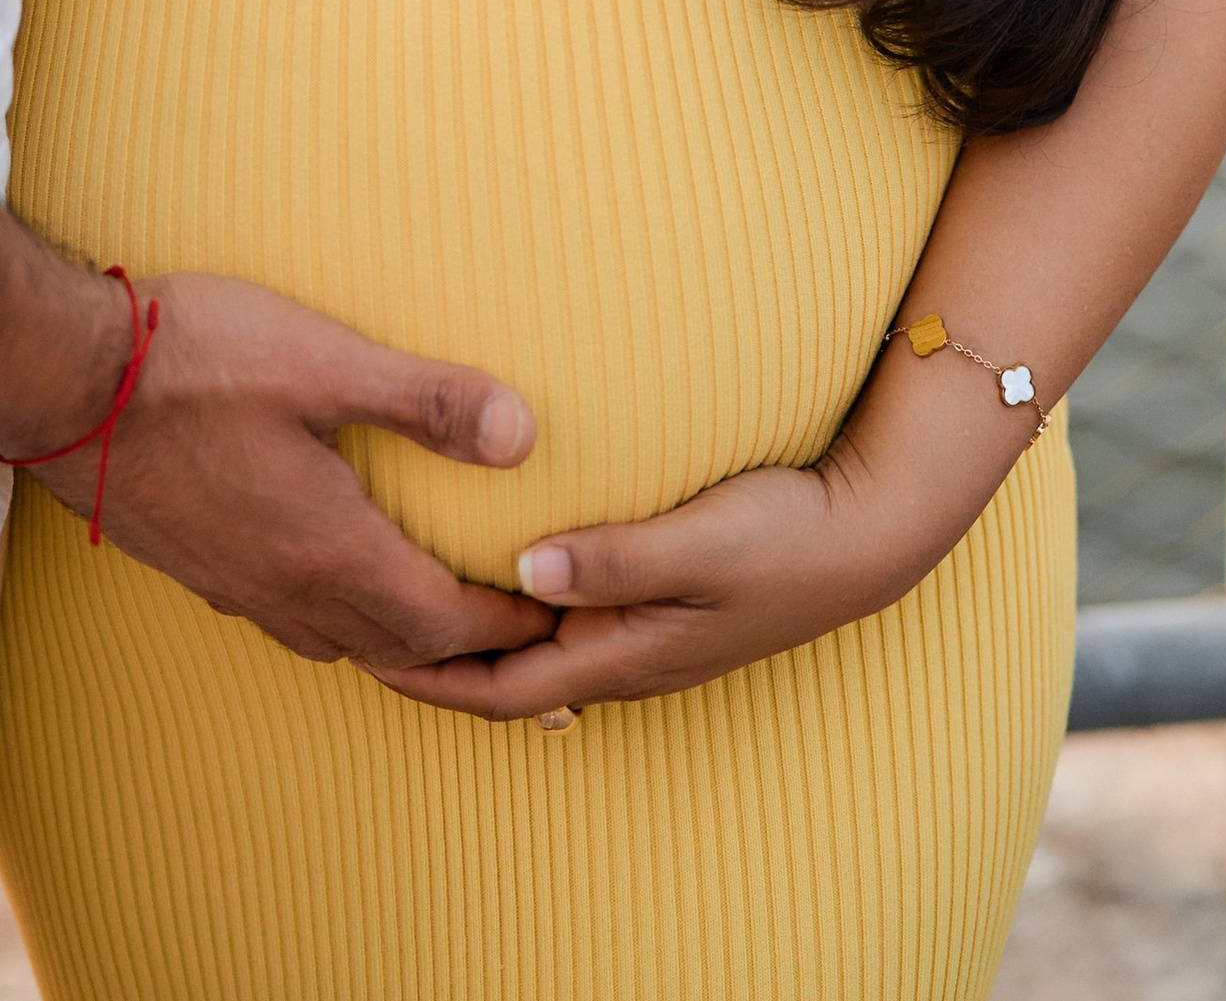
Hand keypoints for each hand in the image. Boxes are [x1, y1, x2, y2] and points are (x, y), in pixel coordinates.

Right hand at [28, 271, 554, 677]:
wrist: (56, 381)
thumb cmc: (189, 360)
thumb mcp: (322, 361)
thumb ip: (426, 399)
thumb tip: (524, 437)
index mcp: (331, 552)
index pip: (445, 624)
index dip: (510, 628)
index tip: (561, 621)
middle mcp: (287, 590)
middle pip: (402, 655)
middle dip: (473, 661)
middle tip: (528, 651)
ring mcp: (236, 586)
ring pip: (345, 646)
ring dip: (409, 648)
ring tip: (449, 631)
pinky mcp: (199, 566)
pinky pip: (296, 621)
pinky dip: (348, 623)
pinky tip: (345, 584)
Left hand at [373, 457, 913, 716]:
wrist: (864, 534)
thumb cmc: (783, 537)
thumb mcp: (697, 540)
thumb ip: (613, 558)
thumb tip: (523, 572)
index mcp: (625, 653)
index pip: (503, 689)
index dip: (430, 677)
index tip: (362, 649)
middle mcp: (627, 657)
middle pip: (508, 679)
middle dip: (436, 662)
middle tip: (361, 622)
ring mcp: (645, 635)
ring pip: (537, 652)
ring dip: (473, 639)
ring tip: (409, 600)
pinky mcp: (660, 603)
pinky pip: (569, 623)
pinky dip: (517, 611)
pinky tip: (496, 574)